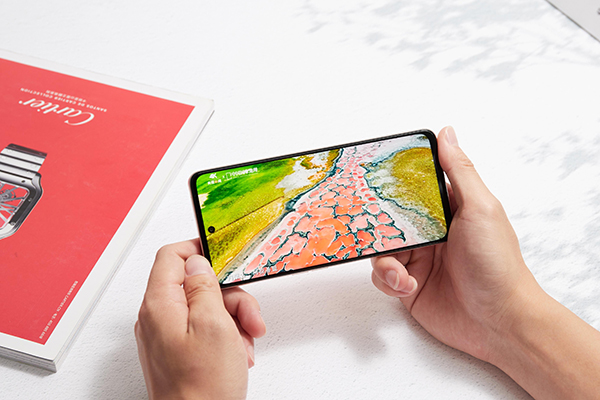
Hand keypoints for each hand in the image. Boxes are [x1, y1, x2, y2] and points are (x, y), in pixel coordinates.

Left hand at [135, 239, 265, 399]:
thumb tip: (199, 262)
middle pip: (196, 284)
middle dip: (229, 296)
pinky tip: (237, 352)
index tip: (225, 255)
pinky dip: (225, 335)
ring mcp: (167, 335)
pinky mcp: (178, 350)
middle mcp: (158, 317)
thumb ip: (204, 286)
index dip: (199, 250)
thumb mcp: (214, 325)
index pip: (171, 256)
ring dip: (233, 319)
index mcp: (160, 305)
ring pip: (205, 307)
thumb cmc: (202, 387)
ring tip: (245, 343)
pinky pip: (204, 328)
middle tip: (247, 316)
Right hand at [371, 127, 599, 399]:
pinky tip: (407, 286)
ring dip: (384, 260)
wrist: (499, 322)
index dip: (390, 183)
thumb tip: (447, 133)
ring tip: (401, 271)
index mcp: (446, 210)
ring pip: (379, 248)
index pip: (410, 188)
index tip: (370, 178)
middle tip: (371, 227)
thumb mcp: (480, 209)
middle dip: (376, 224)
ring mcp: (417, 259)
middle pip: (387, 219)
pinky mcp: (408, 285)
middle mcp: (428, 232)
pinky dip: (388, 280)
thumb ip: (459, 171)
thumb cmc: (498, 264)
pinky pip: (382, 276)